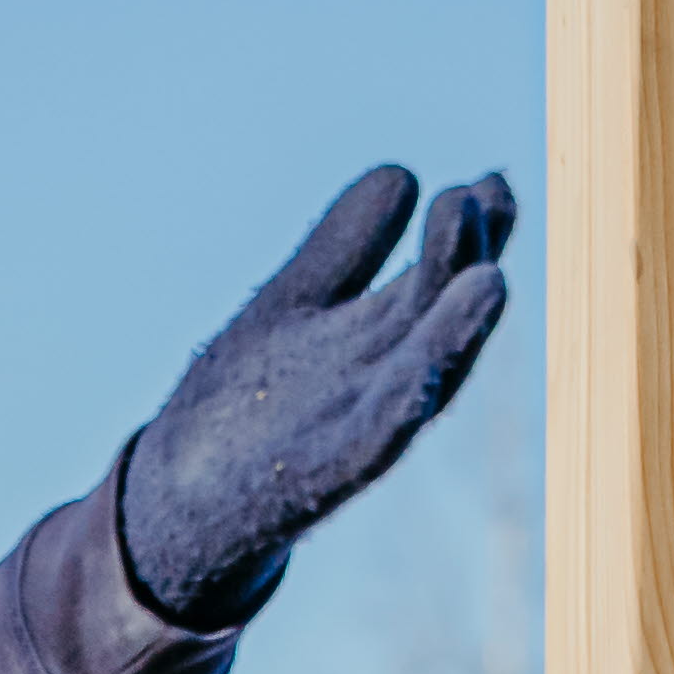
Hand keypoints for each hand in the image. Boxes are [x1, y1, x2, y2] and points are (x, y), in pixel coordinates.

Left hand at [115, 168, 516, 628]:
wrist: (181, 501)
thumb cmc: (247, 401)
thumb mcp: (296, 301)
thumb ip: (347, 245)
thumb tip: (404, 173)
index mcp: (378, 333)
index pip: (436, 272)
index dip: (470, 230)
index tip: (492, 180)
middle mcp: (381, 376)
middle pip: (434, 313)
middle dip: (459, 259)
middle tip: (476, 198)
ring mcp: (356, 426)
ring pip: (422, 376)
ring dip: (456, 334)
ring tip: (490, 280)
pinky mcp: (321, 476)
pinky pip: (371, 444)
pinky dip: (400, 412)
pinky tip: (422, 378)